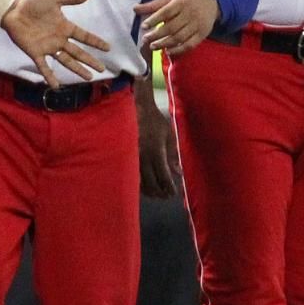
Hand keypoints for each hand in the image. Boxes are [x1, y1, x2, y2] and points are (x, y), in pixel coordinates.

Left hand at [0, 0, 110, 86]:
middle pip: (78, 52)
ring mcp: (47, 47)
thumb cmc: (32, 2)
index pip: (84, 36)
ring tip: (88, 78)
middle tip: (102, 69)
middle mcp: (58, 39)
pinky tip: (56, 85)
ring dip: (77, 69)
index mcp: (64, 27)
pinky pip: (44, 66)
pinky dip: (50, 76)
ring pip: (66, 61)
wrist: (13, 8)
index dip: (95, 42)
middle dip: (90, 60)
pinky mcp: (35, 52)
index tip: (108, 48)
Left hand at [134, 0, 218, 54]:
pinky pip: (189, 45)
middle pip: (172, 27)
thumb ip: (153, 5)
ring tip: (153, 46)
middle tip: (145, 39)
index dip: (154, 19)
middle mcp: (190, 14)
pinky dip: (178, 50)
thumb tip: (134, 8)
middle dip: (157, 34)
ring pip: (180, 37)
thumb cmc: (186, 0)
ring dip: (165, 43)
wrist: (212, 2)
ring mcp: (197, 25)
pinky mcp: (202, 35)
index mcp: (181, 2)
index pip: (166, 12)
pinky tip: (168, 51)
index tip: (143, 26)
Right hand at [135, 82, 180, 198]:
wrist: (134, 108)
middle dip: (160, 192)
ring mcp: (132, 158)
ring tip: (156, 194)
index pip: (164, 177)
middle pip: (152, 183)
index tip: (174, 193)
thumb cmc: (154, 120)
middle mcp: (143, 158)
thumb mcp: (169, 134)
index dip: (169, 187)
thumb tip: (178, 172)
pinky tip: (144, 186)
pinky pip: (131, 175)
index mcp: (156, 152)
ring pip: (140, 182)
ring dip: (149, 191)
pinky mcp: (125, 156)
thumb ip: (173, 154)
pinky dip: (138, 184)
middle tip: (166, 196)